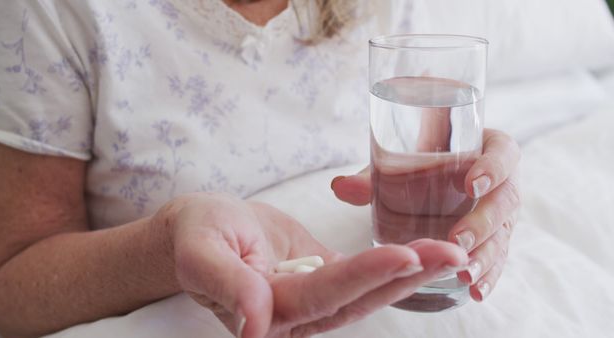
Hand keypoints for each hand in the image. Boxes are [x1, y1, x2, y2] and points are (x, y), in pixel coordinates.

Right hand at [156, 193, 467, 337]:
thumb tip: (253, 325)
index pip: (321, 295)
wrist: (200, 229)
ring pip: (366, 293)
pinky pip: (361, 278)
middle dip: (406, 278)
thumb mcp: (200, 252)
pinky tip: (426, 254)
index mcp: (264, 312)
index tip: (404, 255)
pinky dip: (393, 267)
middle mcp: (294, 316)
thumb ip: (225, 285)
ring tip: (452, 252)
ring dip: (411, 274)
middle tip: (453, 254)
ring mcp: (310, 302)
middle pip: (357, 300)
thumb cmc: (195, 235)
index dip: (362, 276)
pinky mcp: (320, 282)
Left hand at [332, 129, 519, 301]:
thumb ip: (372, 175)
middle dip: (484, 222)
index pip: (503, 153)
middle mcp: (501, 182)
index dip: (493, 167)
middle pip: (505, 200)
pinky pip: (497, 258)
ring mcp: (500, 214)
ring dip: (487, 256)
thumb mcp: (398, 163)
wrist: (433, 172)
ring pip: (502, 234)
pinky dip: (488, 276)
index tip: (471, 183)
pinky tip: (475, 291)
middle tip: (458, 239)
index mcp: (486, 149)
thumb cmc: (420, 162)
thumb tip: (339, 187)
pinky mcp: (494, 239)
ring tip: (465, 274)